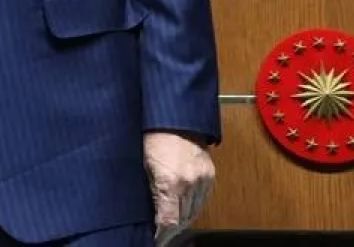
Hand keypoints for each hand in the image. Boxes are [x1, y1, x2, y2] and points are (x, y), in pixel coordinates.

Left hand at [144, 131, 214, 245]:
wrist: (175, 118)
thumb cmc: (154, 137)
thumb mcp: (144, 165)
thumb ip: (150, 190)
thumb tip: (151, 211)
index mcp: (170, 182)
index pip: (169, 221)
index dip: (162, 233)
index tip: (156, 238)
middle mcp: (190, 184)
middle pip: (183, 219)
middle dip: (171, 228)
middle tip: (161, 232)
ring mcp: (202, 179)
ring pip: (194, 211)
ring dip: (183, 218)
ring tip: (171, 222)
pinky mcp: (210, 174)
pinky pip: (203, 199)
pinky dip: (193, 206)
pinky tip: (184, 208)